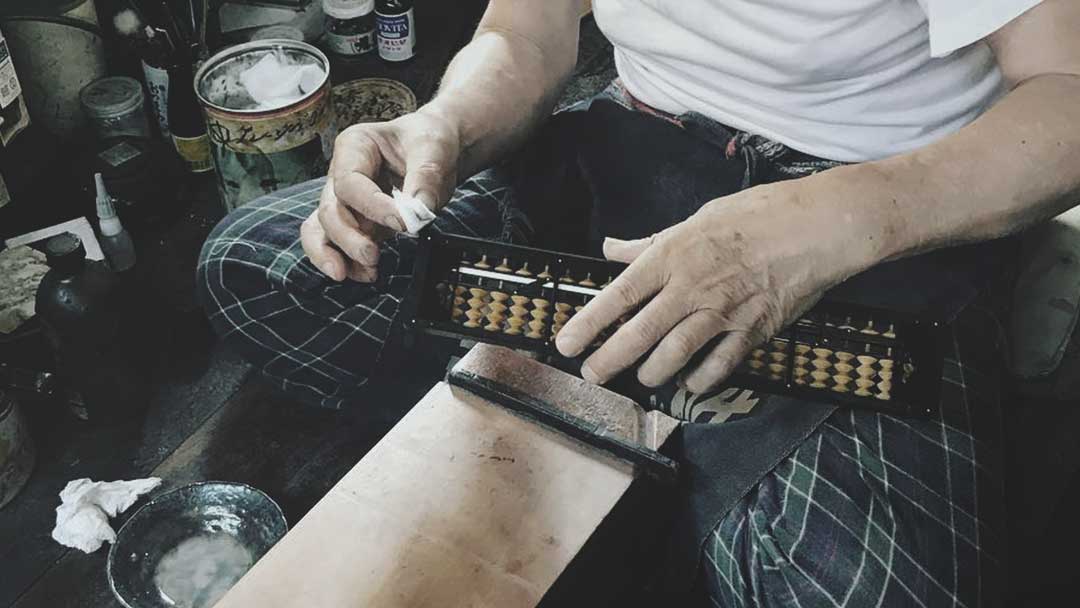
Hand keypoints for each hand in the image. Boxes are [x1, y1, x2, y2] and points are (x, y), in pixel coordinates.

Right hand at [301, 110, 461, 281]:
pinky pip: (337, 244)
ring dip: (336, 254)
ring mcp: (347, 200)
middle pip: (330, 209)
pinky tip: (364, 274)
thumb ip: (425, 177)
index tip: (402, 222)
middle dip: (347, 237)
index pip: (350, 182)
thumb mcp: (432, 148)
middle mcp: (342, 173)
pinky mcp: (358, 222)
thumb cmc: (429, 140)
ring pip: (322, 229)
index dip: (372, 206)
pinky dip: (347, 262)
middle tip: (372, 256)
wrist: (437, 150)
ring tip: (359, 273)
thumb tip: (417, 212)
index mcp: (355, 146)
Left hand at [555, 181, 872, 393]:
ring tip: (642, 378)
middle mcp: (692, 288)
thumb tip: (613, 248)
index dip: (590, 323)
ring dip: (652, 373)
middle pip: (640, 333)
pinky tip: (690, 383)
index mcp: (674, 256)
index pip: (620, 295)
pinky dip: (701, 380)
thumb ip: (652, 242)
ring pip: (674, 356)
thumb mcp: (697, 218)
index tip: (565, 343)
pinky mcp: (753, 331)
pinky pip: (719, 366)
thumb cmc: (758, 215)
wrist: (818, 227)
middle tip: (591, 375)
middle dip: (609, 360)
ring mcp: (723, 313)